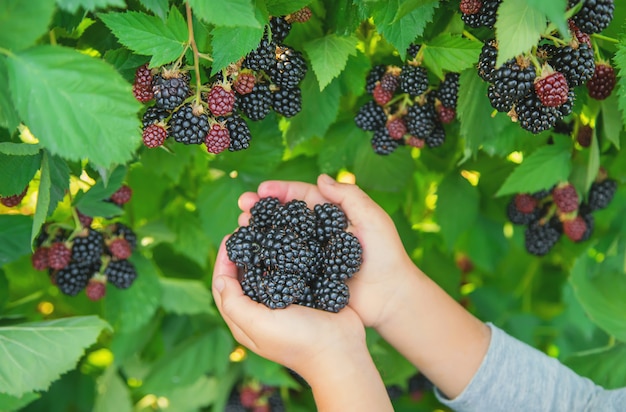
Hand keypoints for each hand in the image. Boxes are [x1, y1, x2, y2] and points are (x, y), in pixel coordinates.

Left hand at [212, 236, 368, 379]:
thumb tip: (220, 278)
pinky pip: (290, 270)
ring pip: (267, 271)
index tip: (230, 238)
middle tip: (247, 228)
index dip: (223, 262)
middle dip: (242, 252)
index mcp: (245, 320)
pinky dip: (287, 255)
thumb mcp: (258, 325)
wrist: (339, 349)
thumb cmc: (297, 340)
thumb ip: (234, 303)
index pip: (223, 287)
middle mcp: (261, 310)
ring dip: (264, 250)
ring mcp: (284, 302)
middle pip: (243, 276)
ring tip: (266, 229)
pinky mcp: (304, 294)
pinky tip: (290, 240)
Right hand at [236, 174, 421, 328]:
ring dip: (259, 232)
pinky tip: (249, 258)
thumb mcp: (373, 219)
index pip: (302, 198)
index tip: (260, 190)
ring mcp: (310, 257)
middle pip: (285, 217)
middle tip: (242, 207)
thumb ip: (349, 197)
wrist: (391, 297)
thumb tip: (320, 178)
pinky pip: (283, 268)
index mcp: (331, 217)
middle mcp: (317, 235)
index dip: (280, 192)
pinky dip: (266, 261)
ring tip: (240, 228)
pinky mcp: (307, 279)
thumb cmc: (386, 255)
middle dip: (262, 210)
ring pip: (280, 241)